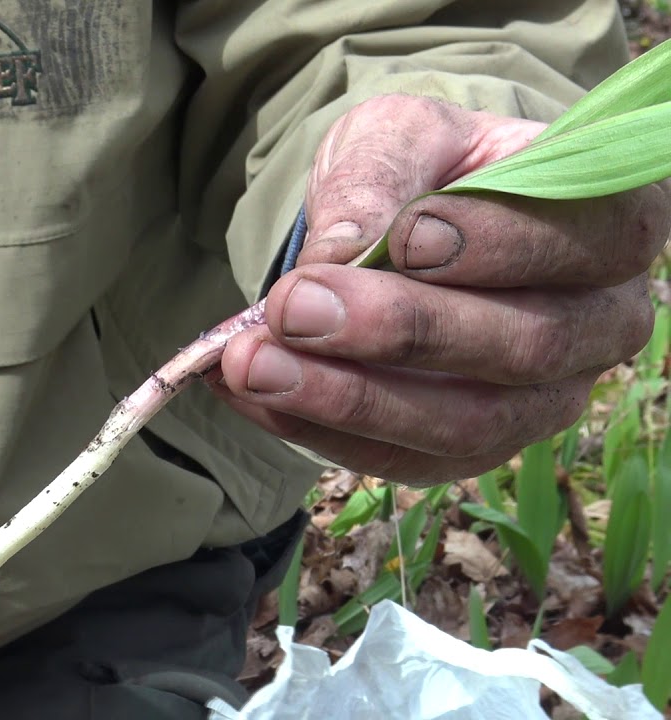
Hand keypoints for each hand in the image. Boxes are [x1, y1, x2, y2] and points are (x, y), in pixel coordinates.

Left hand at [218, 95, 667, 484]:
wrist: (398, 224)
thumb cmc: (423, 169)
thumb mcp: (399, 136)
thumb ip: (379, 177)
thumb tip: (338, 254)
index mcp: (610, 222)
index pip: (589, 239)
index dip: (499, 245)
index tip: (404, 236)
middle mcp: (599, 323)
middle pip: (526, 345)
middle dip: (400, 331)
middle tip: (293, 305)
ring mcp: (541, 399)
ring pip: (467, 424)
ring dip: (350, 399)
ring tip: (252, 363)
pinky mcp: (469, 447)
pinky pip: (405, 460)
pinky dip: (317, 429)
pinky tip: (247, 391)